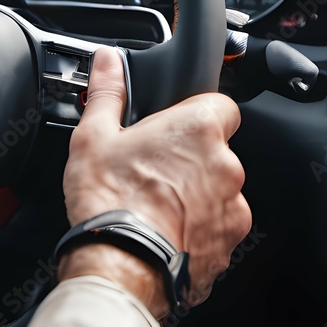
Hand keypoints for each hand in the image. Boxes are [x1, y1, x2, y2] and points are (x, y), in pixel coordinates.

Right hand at [60, 47, 250, 316]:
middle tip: (149, 170)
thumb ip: (107, 93)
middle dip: (188, 160)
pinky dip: (195, 232)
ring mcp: (232, 210)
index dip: (195, 115)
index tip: (172, 127)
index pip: (220, 106)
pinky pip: (215, 231)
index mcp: (198, 129)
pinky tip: (160, 232)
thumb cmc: (110, 199)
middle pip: (215, 152)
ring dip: (194, 197)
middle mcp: (226, 167)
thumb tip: (107, 62)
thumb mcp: (94, 136)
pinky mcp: (228, 247)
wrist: (121, 264)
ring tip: (152, 206)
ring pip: (217, 193)